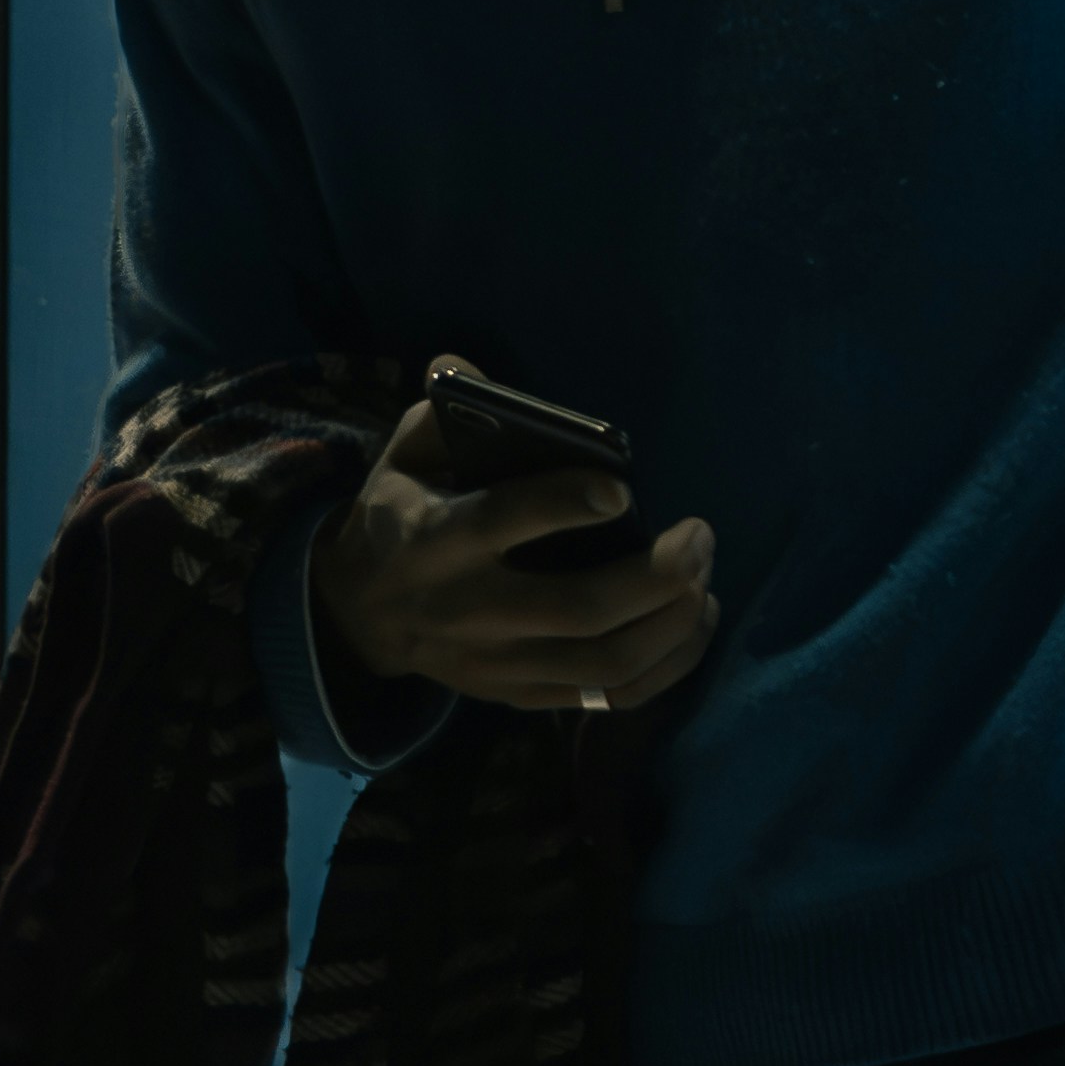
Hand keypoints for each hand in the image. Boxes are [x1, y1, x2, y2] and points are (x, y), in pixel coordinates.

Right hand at [314, 398, 722, 714]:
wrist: (360, 614)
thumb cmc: (403, 513)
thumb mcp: (404, 455)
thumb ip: (442, 413)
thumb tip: (471, 368)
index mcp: (434, 538)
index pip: (499, 523)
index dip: (562, 505)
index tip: (622, 488)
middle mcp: (468, 610)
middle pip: (576, 609)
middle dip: (654, 575)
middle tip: (700, 536)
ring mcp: (497, 664)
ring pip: (603, 663)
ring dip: (672, 623)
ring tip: (704, 576)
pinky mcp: (522, 695)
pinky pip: (607, 697)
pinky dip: (667, 665)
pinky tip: (694, 619)